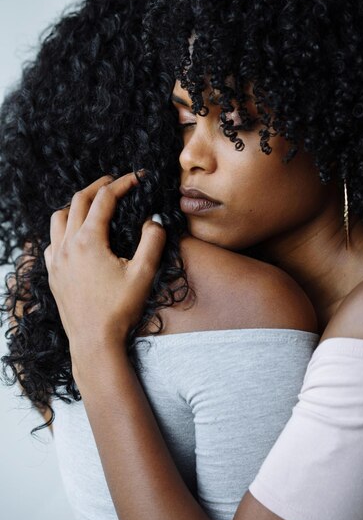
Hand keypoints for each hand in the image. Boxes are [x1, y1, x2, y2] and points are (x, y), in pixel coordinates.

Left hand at [44, 173, 165, 370]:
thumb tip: (154, 220)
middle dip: (98, 187)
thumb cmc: (119, 309)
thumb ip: (152, 241)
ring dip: (76, 205)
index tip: (136, 177)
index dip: (123, 184)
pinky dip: (64, 229)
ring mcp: (56, 259)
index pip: (104, 199)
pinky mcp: (52, 273)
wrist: (94, 341)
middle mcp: (67, 245)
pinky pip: (52, 240)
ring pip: (59, 218)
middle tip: (115, 182)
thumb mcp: (143, 274)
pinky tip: (76, 237)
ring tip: (93, 204)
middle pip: (78, 201)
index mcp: (88, 241)